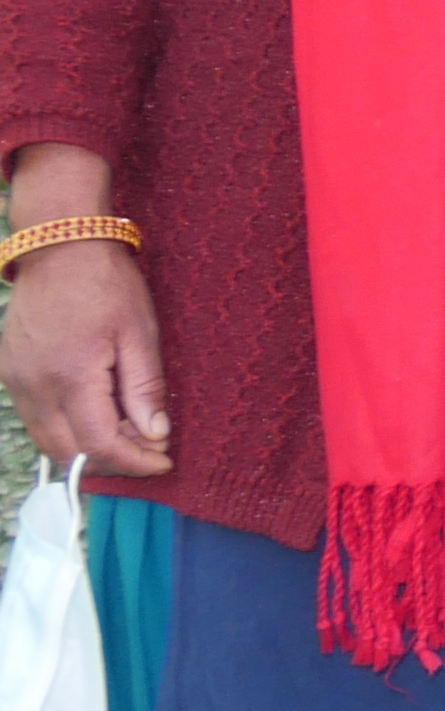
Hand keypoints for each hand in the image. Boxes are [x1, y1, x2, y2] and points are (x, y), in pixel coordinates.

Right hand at [2, 239, 170, 476]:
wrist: (59, 247)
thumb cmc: (106, 284)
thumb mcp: (139, 333)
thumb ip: (145, 388)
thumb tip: (155, 435)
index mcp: (70, 376)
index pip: (98, 444)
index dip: (134, 463)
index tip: (163, 462)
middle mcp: (34, 385)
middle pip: (68, 451)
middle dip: (112, 459)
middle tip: (149, 447)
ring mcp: (15, 380)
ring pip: (48, 439)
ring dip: (87, 446)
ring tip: (128, 428)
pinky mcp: (9, 372)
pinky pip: (35, 417)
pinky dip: (66, 426)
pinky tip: (99, 408)